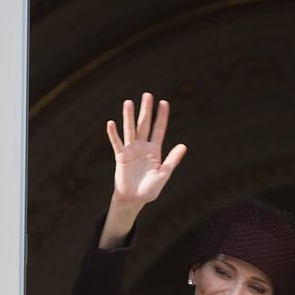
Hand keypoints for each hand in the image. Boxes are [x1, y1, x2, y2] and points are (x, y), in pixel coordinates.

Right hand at [107, 92, 186, 206]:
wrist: (134, 199)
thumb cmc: (150, 189)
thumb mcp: (163, 174)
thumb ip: (172, 160)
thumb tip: (183, 145)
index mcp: (155, 150)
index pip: (159, 129)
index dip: (161, 116)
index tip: (164, 102)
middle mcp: (143, 147)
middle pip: (144, 124)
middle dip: (146, 110)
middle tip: (147, 94)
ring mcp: (131, 150)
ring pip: (130, 129)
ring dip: (129, 116)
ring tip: (128, 102)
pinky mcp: (120, 156)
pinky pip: (117, 143)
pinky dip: (113, 134)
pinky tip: (111, 123)